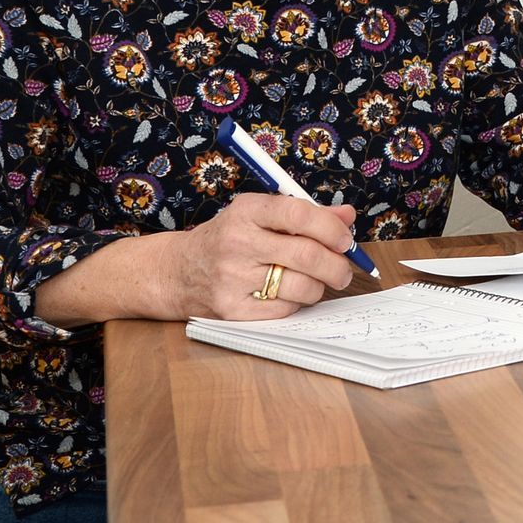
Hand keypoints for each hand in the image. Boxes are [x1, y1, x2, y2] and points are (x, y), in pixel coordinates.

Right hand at [157, 191, 360, 321]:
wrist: (175, 272)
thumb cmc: (226, 239)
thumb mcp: (257, 215)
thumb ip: (304, 214)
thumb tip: (347, 216)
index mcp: (246, 212)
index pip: (298, 214)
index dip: (331, 228)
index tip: (345, 240)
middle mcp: (237, 243)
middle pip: (306, 254)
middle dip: (336, 265)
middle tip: (344, 270)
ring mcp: (232, 279)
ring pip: (301, 286)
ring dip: (319, 287)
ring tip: (316, 282)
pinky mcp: (231, 310)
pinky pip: (284, 310)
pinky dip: (296, 303)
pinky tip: (288, 294)